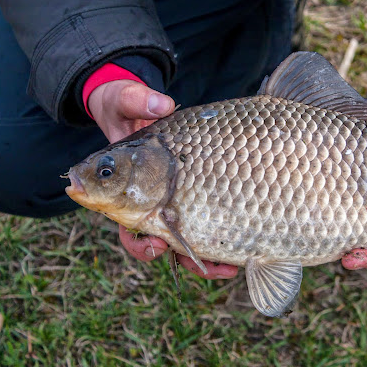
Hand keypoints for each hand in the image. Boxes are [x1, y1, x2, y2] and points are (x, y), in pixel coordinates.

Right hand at [88, 80, 238, 279]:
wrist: (143, 108)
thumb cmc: (125, 107)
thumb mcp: (124, 100)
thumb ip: (136, 101)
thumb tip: (160, 105)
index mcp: (127, 188)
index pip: (128, 226)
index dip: (139, 241)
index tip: (156, 242)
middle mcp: (150, 201)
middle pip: (160, 242)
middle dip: (179, 257)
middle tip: (199, 261)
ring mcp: (175, 201)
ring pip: (188, 242)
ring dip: (206, 258)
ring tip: (229, 267)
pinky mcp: (198, 196)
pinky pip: (210, 226)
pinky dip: (223, 244)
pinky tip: (242, 255)